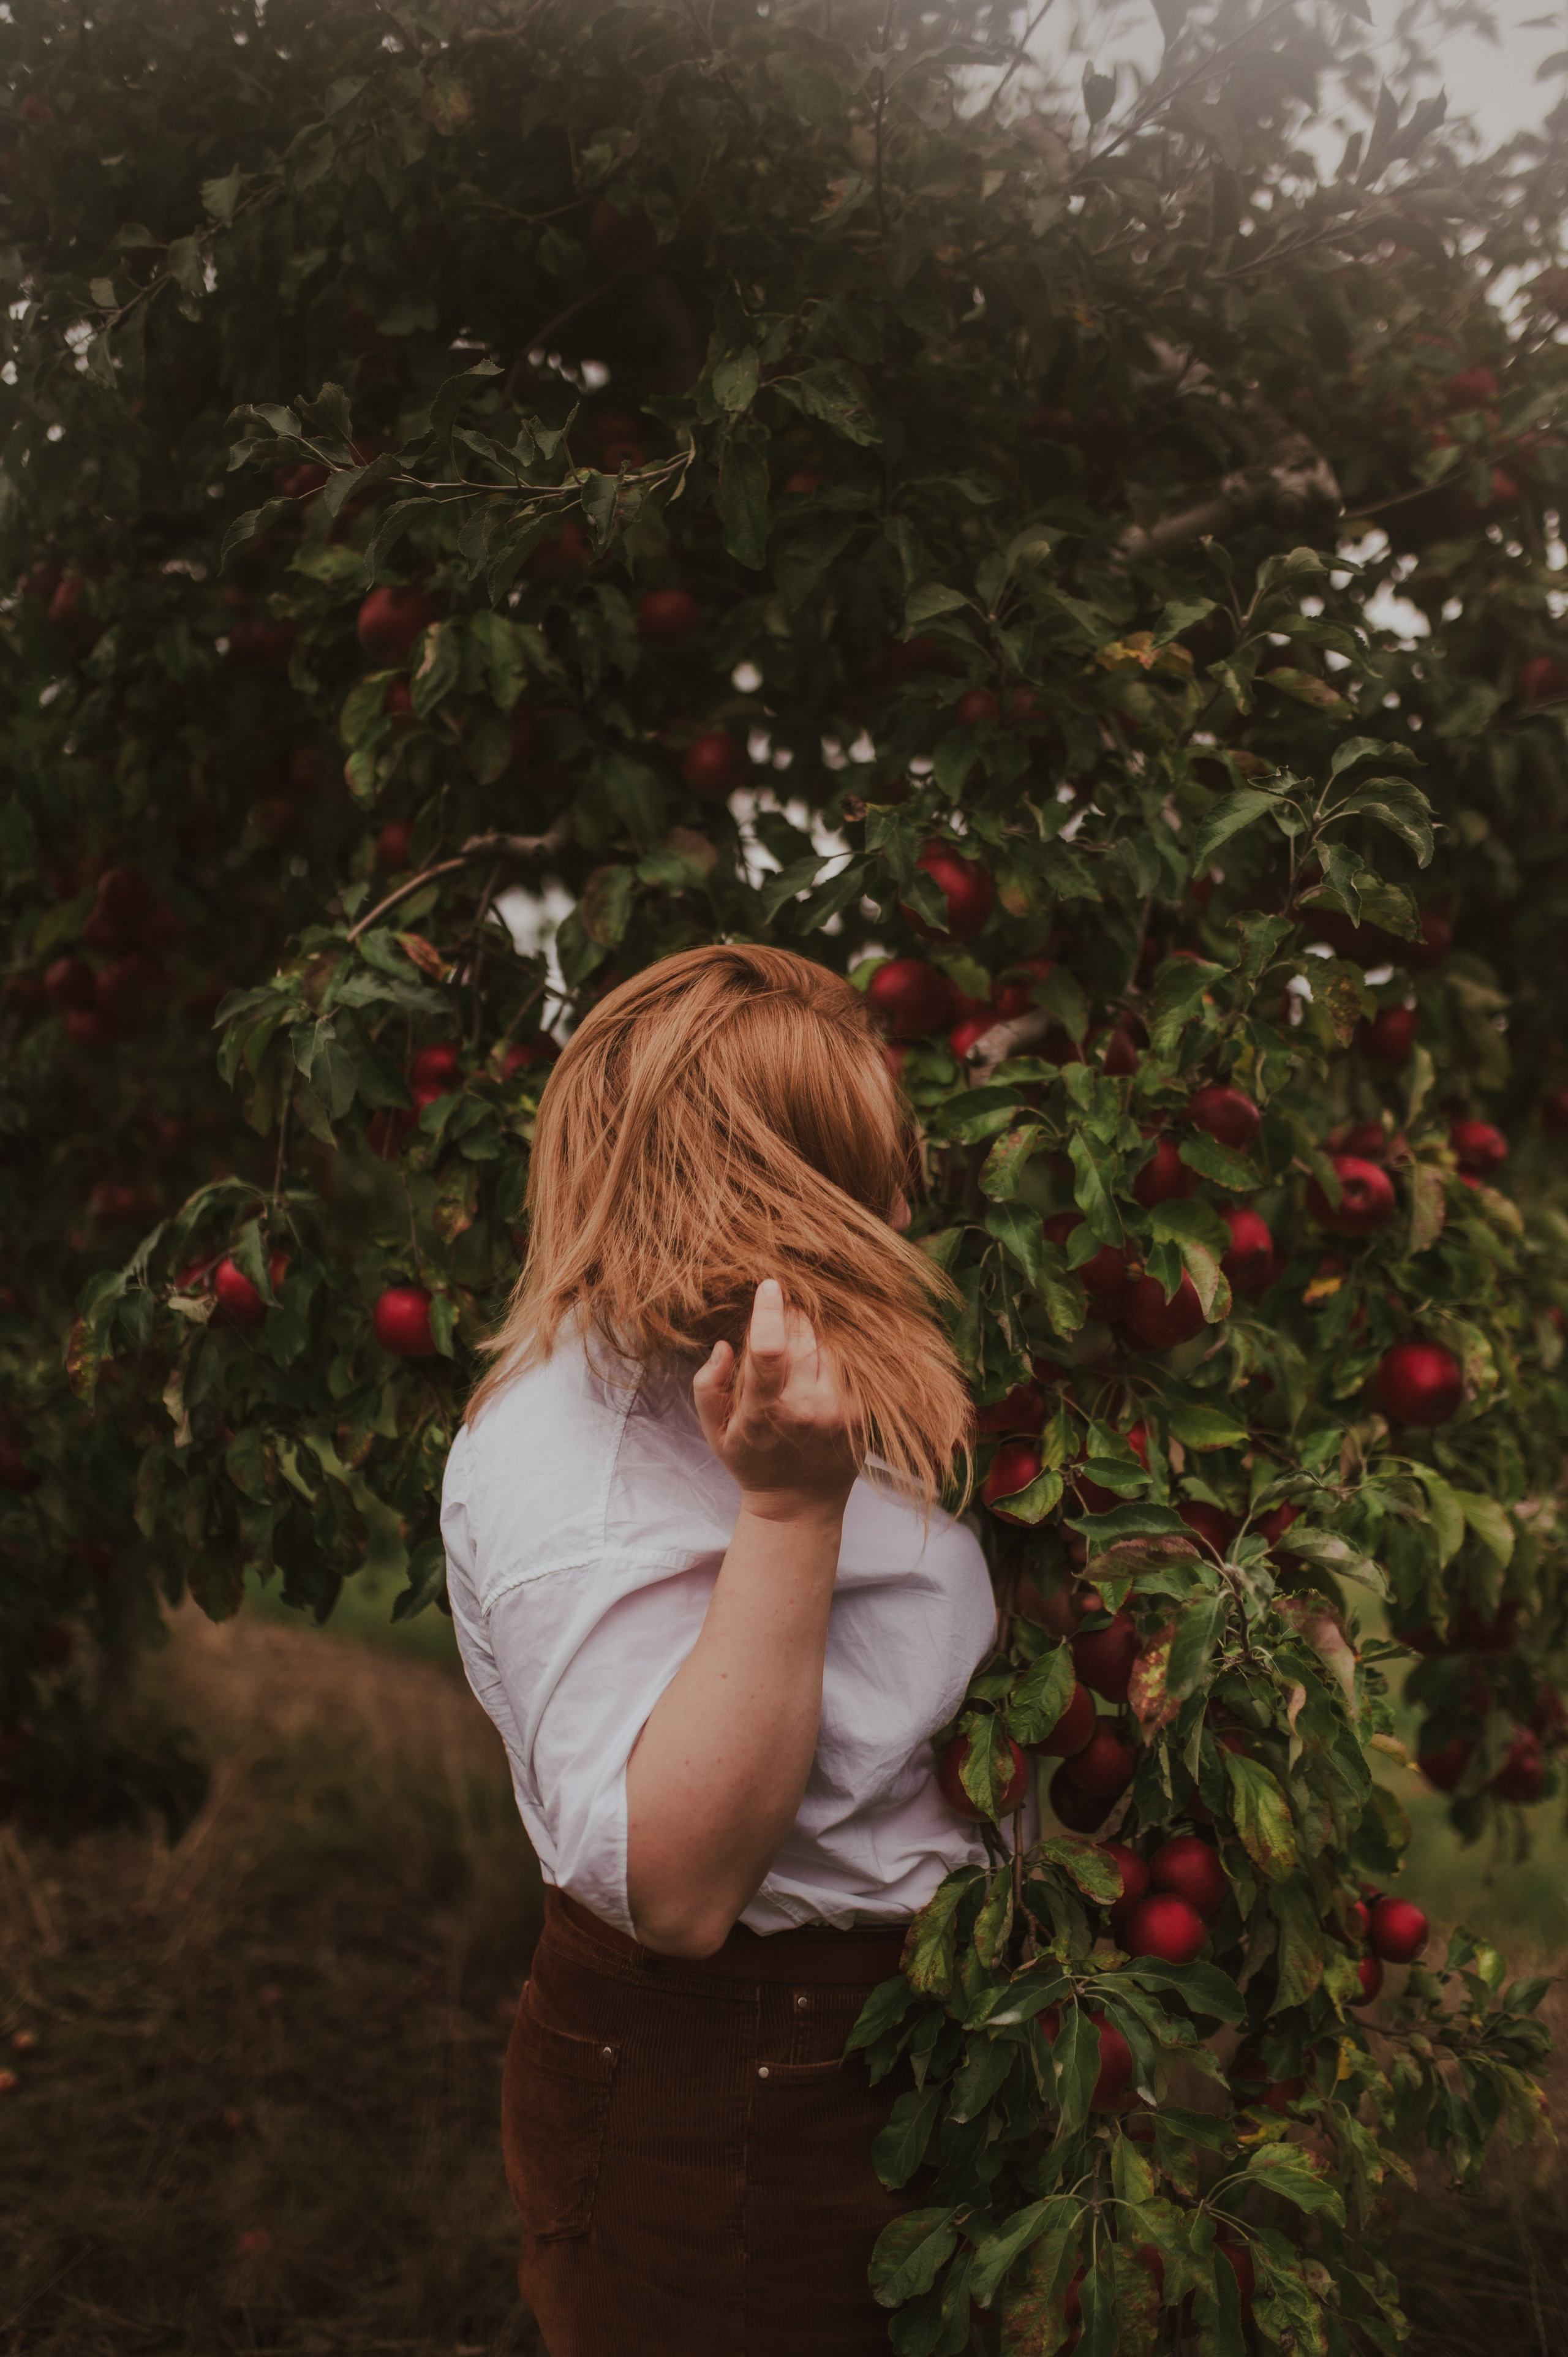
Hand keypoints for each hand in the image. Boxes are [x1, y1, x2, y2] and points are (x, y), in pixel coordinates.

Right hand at [692, 1279, 857, 1520]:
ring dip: (813, 1330)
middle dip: (790, 1317)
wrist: (800, 1505)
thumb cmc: (752, 1462)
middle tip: (780, 1313)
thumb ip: (708, 1387)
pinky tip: (822, 1352)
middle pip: (802, 1338)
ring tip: (800, 1332)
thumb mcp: (715, 1433)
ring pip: (828, 1345)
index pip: (769, 1352)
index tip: (769, 1286)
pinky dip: (835, 1348)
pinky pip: (849, 1362)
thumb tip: (724, 1346)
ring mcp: (838, 1410)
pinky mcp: (860, 1411)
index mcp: (764, 1413)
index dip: (769, 1313)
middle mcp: (806, 1409)